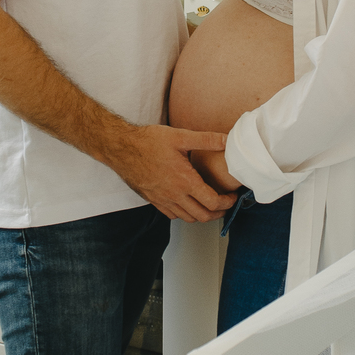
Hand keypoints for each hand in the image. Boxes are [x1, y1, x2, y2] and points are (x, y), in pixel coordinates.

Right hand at [103, 125, 237, 222]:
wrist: (121, 149)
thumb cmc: (148, 142)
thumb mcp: (180, 136)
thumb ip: (206, 139)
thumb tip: (227, 139)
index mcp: (184, 181)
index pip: (213, 202)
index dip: (227, 202)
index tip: (232, 197)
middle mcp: (174, 195)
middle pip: (203, 216)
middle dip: (219, 213)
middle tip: (226, 205)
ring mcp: (163, 200)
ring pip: (188, 218)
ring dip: (203, 215)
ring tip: (210, 206)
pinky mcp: (153, 200)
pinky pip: (173, 215)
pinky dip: (185, 214)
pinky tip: (188, 204)